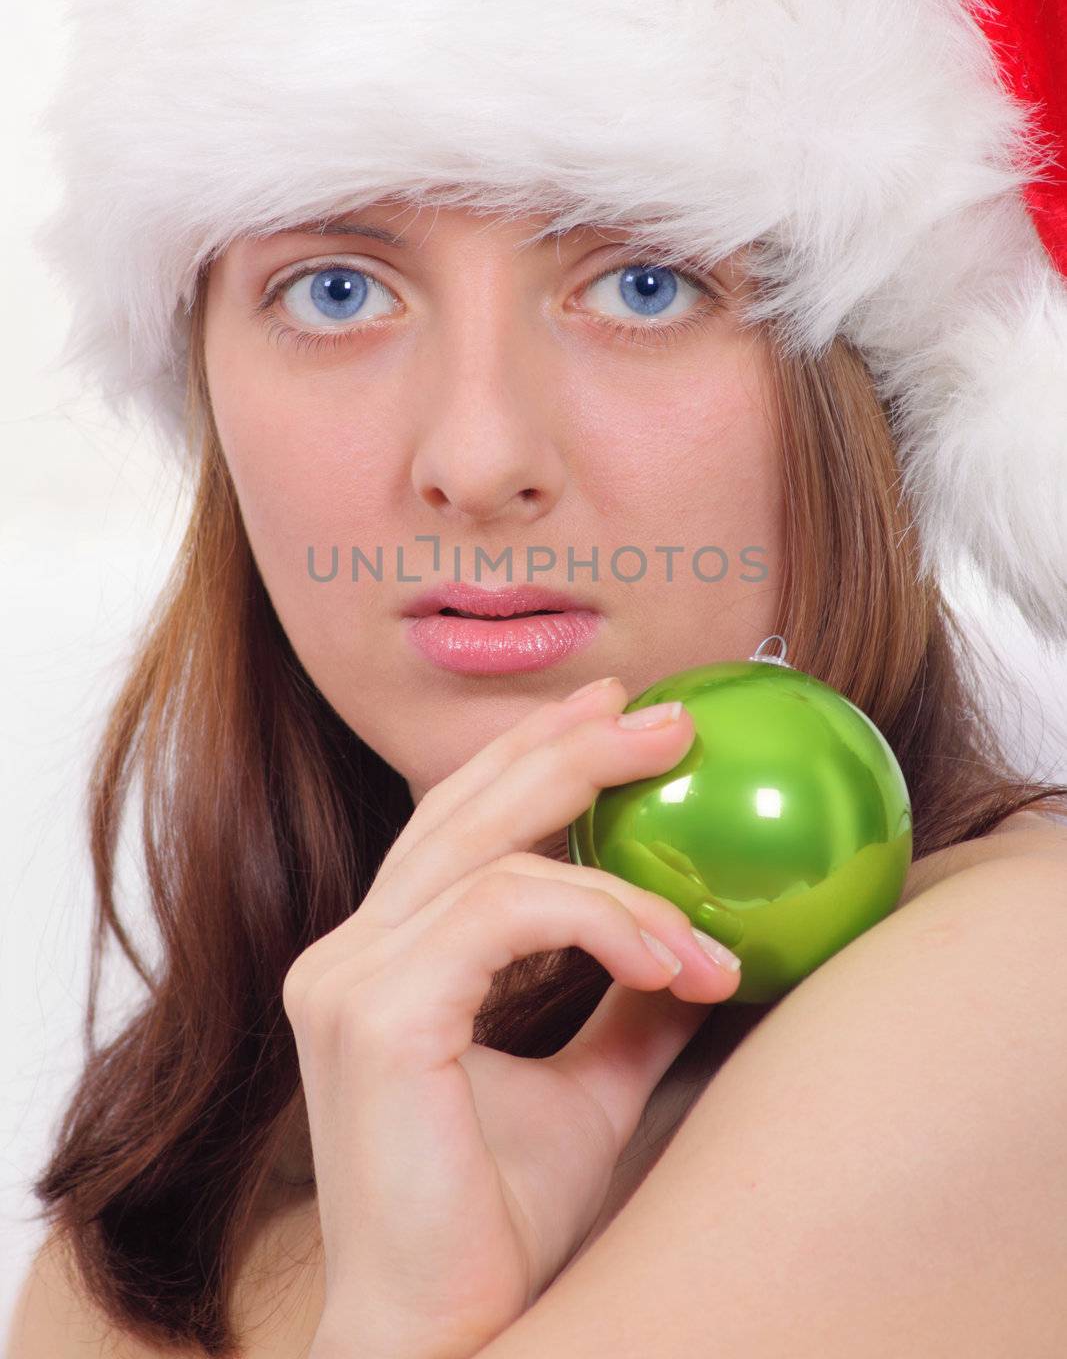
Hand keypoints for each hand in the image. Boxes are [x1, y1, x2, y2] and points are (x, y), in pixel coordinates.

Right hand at [285, 678, 741, 1358]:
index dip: (532, 757)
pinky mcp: (376, 1014)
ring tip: (706, 931)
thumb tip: (704, 948)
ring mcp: (348, 978)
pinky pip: (508, 912)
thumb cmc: (498, 1228)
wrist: (449, 1337)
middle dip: (570, 749)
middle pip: (463, 808)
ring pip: (495, 855)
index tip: (617, 715)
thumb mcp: (588, 1090)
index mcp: (382, 962)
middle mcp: (348, 954)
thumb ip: (625, 1007)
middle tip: (667, 719)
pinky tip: (673, 962)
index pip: (456, 826)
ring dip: (624, 881)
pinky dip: (604, 920)